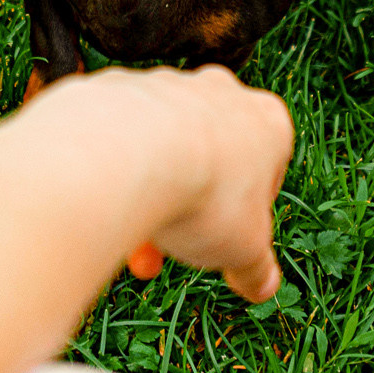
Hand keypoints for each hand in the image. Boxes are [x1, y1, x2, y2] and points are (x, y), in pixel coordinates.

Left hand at [46, 66, 293, 302]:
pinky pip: (122, 137)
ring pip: (165, 150)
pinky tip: (105, 209)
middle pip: (212, 160)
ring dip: (153, 197)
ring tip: (132, 247)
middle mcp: (220, 94)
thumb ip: (257, 268)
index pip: (268, 171)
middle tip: (175, 248)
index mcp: (266, 123)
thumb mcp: (243, 249)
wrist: (127, 154)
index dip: (249, 215)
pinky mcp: (120, 87)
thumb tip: (263, 287)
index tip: (228, 244)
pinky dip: (117, 171)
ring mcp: (168, 85)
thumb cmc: (203, 195)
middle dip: (194, 209)